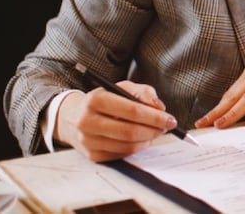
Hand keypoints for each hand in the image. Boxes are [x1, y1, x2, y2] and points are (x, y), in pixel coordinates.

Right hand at [55, 80, 176, 161]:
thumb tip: (160, 108)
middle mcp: (87, 121)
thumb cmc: (105, 100)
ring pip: (127, 145)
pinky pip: (122, 154)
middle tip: (167, 126)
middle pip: (130, 131)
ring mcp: (88, 141)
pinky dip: (137, 148)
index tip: (170, 118)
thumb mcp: (122, 88)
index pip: (132, 110)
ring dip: (148, 140)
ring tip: (155, 132)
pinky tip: (142, 139)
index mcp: (95, 100)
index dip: (155, 116)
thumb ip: (144, 93)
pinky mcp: (92, 155)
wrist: (73, 117)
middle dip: (154, 130)